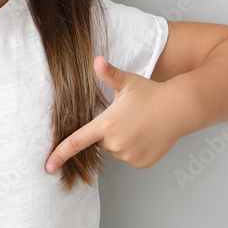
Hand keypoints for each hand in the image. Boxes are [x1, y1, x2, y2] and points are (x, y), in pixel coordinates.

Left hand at [45, 55, 188, 172]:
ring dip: (122, 141)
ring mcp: (129, 156)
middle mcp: (116, 144)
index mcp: (106, 125)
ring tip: (139, 125)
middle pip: (100, 142)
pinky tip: (146, 135)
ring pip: (116, 150)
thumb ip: (108, 74)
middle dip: (108, 132)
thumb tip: (96, 60)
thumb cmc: (151, 93)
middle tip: (126, 117)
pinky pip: (130, 158)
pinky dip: (134, 149)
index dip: (59, 154)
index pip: (76, 142)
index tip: (48, 167)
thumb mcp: (127, 82)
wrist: (180, 108)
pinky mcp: (141, 163)